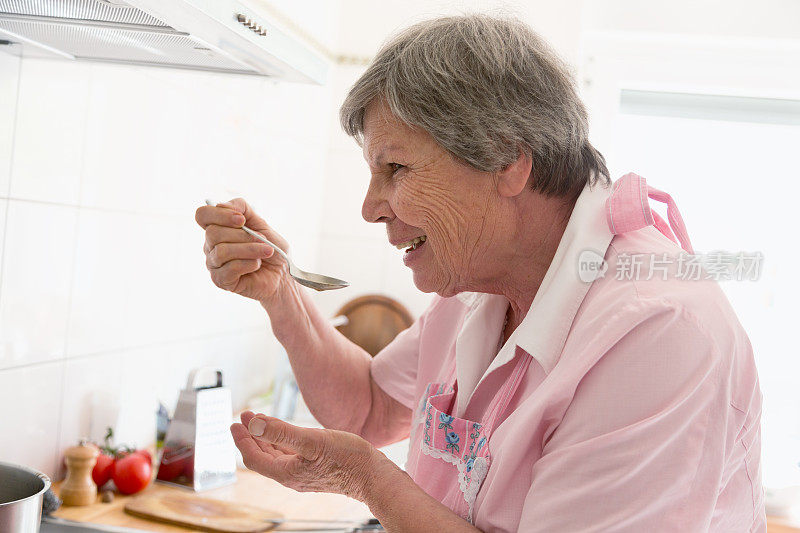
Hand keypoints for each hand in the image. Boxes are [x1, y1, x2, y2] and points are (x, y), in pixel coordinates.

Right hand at [195, 198, 291, 303]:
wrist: (283, 273)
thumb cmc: (271, 247)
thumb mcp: (260, 222)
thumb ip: (242, 209)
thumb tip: (223, 205)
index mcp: (218, 229)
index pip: (202, 215)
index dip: (219, 214)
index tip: (241, 219)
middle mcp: (211, 246)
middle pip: (213, 233)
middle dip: (242, 235)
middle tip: (261, 238)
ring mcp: (214, 264)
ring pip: (222, 251)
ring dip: (249, 249)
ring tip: (266, 251)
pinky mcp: (221, 280)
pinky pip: (231, 268)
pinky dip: (249, 264)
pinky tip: (257, 265)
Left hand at [231, 411, 381, 500]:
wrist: (373, 477)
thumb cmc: (346, 458)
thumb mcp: (312, 440)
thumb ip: (282, 431)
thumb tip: (253, 424)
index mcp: (286, 472)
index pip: (254, 457)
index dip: (242, 439)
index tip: (235, 422)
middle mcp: (292, 476)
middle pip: (263, 456)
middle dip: (252, 435)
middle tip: (245, 415)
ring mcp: (304, 474)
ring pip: (276, 455)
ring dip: (265, 438)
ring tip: (259, 420)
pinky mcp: (316, 470)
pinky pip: (290, 455)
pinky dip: (281, 442)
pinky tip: (285, 433)